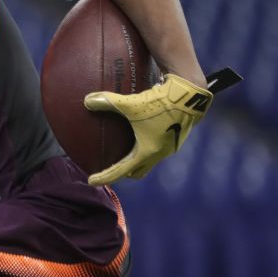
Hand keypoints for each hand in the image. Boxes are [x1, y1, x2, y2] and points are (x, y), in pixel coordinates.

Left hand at [82, 74, 212, 186]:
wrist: (190, 95)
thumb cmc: (160, 103)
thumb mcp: (131, 103)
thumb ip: (107, 102)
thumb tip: (87, 100)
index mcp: (147, 151)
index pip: (121, 171)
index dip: (105, 176)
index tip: (91, 180)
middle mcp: (159, 153)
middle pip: (137, 171)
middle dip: (122, 172)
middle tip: (108, 167)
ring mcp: (170, 147)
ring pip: (149, 160)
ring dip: (136, 159)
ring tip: (123, 150)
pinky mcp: (175, 138)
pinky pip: (157, 149)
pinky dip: (146, 147)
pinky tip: (140, 133)